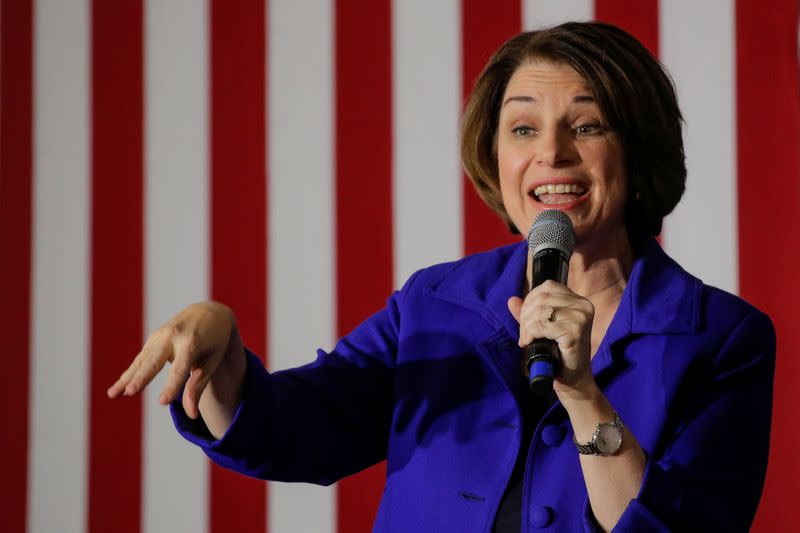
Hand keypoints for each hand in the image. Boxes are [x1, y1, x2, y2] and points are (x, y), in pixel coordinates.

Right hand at [107, 301, 245, 423]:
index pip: (180, 368)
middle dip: (142, 377)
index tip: (163, 402)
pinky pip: (140, 359)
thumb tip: (192, 416)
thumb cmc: (215, 341)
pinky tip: (118, 388)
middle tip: (130, 393)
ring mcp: (160, 335)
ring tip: (113, 395)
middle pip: (155, 361)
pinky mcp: (153, 338)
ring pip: (142, 361)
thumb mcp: (213, 361)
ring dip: (127, 378)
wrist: (209, 312)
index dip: (172, 386)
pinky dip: (129, 373)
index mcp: (192, 342)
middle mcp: (173, 336)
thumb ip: (199, 386)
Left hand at [507, 280, 595, 397]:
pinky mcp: (575, 332)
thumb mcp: (543, 329)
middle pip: (542, 298)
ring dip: (526, 326)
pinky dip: (530, 334)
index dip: (530, 300)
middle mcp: (583, 306)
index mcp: (579, 301)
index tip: (526, 319)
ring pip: (540, 311)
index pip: (548, 287)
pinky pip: (542, 326)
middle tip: (524, 333)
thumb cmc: (558, 353)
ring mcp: (581, 318)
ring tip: (526, 338)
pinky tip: (529, 342)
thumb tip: (511, 300)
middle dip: (526, 315)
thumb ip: (529, 313)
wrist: (573, 379)